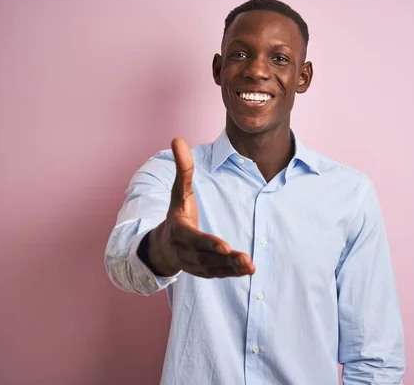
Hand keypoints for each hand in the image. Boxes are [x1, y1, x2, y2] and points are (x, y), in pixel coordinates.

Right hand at [149, 137, 255, 277]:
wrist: (163, 247)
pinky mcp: (204, 271)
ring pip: (214, 268)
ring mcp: (194, 264)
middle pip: (206, 257)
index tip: (224, 247)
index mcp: (179, 231)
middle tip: (245, 259)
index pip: (194, 239)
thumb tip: (177, 139)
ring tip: (250, 266)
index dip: (208, 243)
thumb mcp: (177, 192)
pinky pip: (218, 274)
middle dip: (225, 259)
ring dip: (232, 268)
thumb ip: (182, 168)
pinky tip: (248, 270)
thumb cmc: (176, 214)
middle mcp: (185, 251)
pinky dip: (232, 274)